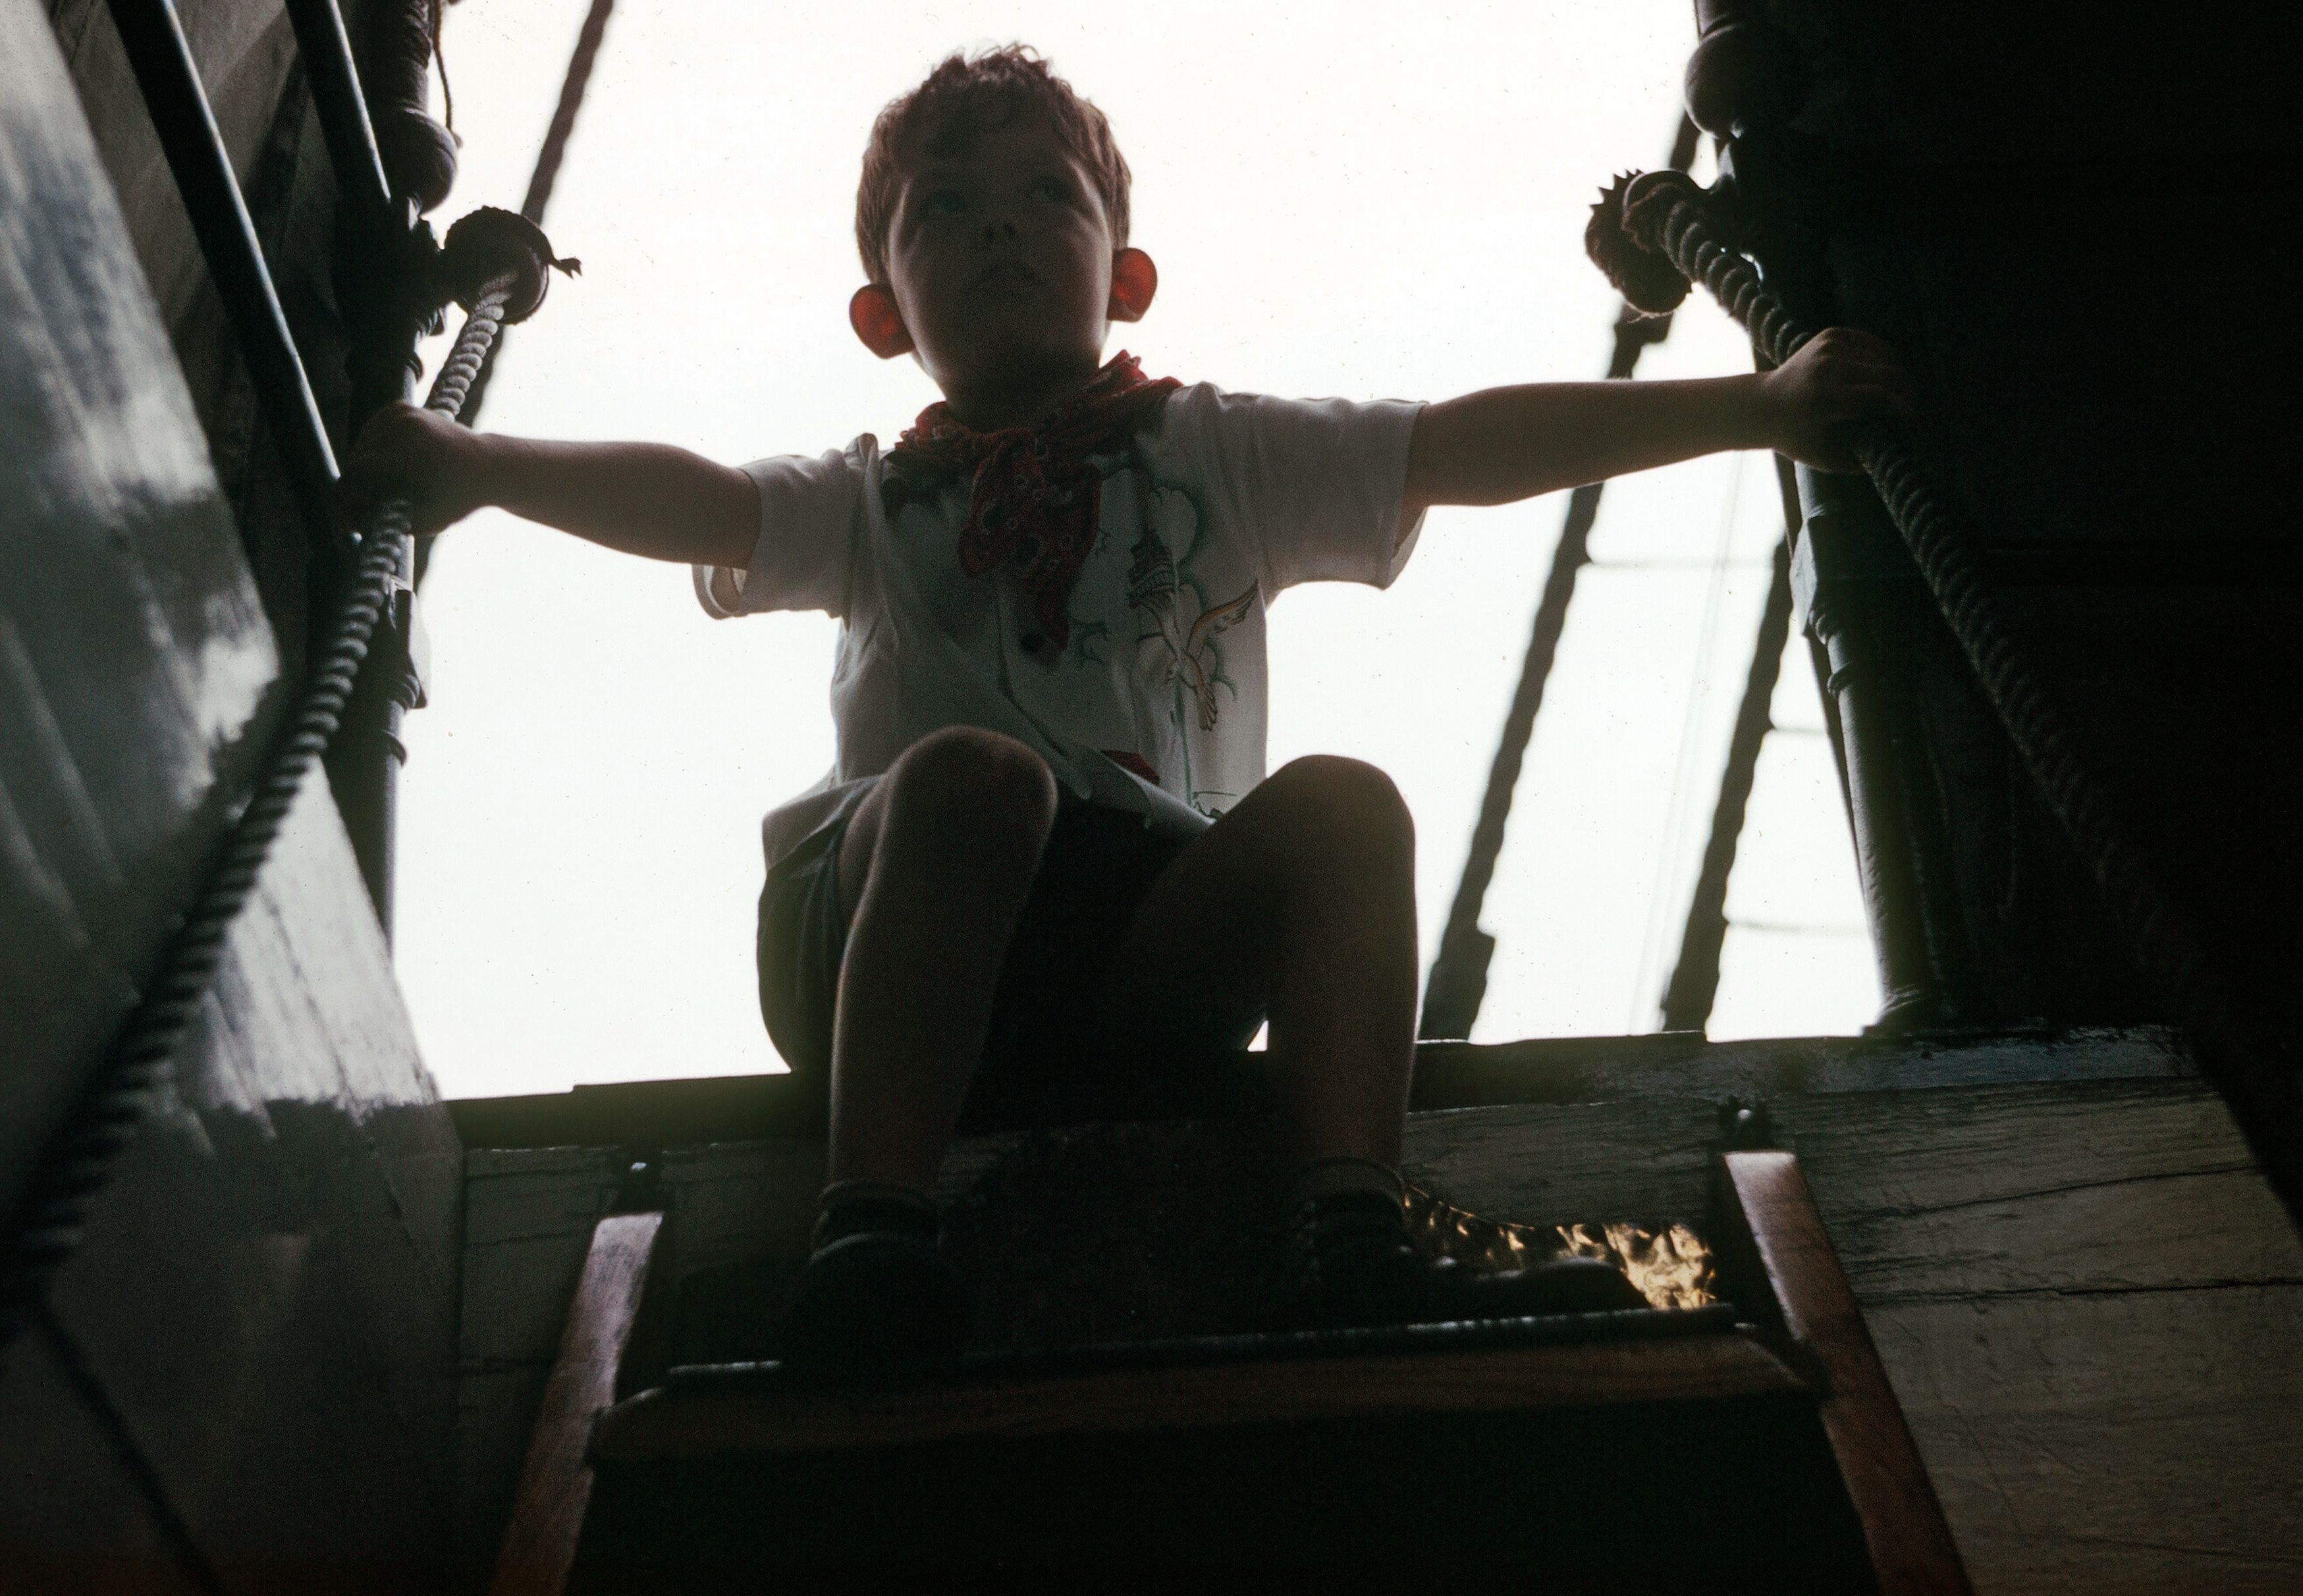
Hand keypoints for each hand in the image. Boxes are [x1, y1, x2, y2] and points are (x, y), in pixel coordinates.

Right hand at [335, 401, 486, 536]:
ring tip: (372, 492)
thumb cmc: (459, 496)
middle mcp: (404, 425)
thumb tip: (346, 523)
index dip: (345, 495)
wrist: (488, 464)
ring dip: (361, 468)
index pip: (359, 471)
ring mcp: (401, 412)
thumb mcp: (425, 518)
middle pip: (358, 457)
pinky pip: (371, 433)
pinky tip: (384, 469)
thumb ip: (384, 520)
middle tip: (354, 509)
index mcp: (409, 450)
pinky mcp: (400, 407)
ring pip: (362, 444)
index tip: (342, 515)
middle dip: (353, 485)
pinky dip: (372, 450)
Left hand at [1756, 328, 1914, 473]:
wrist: (1762, 405)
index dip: (1905, 410)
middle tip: (1916, 409)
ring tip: (1905, 395)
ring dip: (1900, 376)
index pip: (1881, 397)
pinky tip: (1889, 375)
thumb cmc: (1795, 437)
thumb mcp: (1826, 458)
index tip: (1917, 424)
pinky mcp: (1831, 335)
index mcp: (1826, 397)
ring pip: (1884, 356)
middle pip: (1888, 373)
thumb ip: (1861, 461)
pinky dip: (1885, 358)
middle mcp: (1828, 367)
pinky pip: (1872, 343)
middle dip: (1908, 392)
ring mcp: (1829, 346)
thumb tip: (1899, 458)